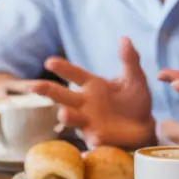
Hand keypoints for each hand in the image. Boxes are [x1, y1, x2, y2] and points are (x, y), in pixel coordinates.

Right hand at [26, 38, 154, 147]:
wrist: (145, 125)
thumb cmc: (135, 99)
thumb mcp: (135, 77)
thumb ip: (130, 60)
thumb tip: (125, 39)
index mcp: (92, 85)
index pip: (74, 74)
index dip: (62, 68)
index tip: (49, 62)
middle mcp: (84, 103)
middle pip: (62, 96)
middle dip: (47, 91)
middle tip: (33, 87)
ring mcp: (88, 121)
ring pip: (72, 118)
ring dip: (67, 116)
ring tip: (64, 114)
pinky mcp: (97, 137)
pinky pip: (94, 138)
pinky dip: (94, 139)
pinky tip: (96, 138)